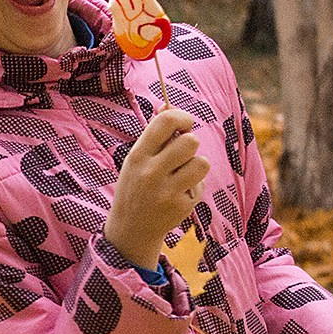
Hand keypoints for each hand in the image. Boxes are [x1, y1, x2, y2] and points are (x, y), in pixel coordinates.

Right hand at [103, 108, 208, 268]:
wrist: (130, 229)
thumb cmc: (136, 186)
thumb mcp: (136, 159)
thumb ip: (153, 134)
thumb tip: (166, 103)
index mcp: (137, 156)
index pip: (165, 121)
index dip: (182, 117)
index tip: (185, 124)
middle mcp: (150, 172)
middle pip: (190, 141)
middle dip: (191, 144)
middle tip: (182, 154)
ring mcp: (166, 191)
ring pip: (202, 163)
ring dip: (196, 165)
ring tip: (182, 174)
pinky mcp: (181, 207)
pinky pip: (201, 184)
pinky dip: (194, 186)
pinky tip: (179, 194)